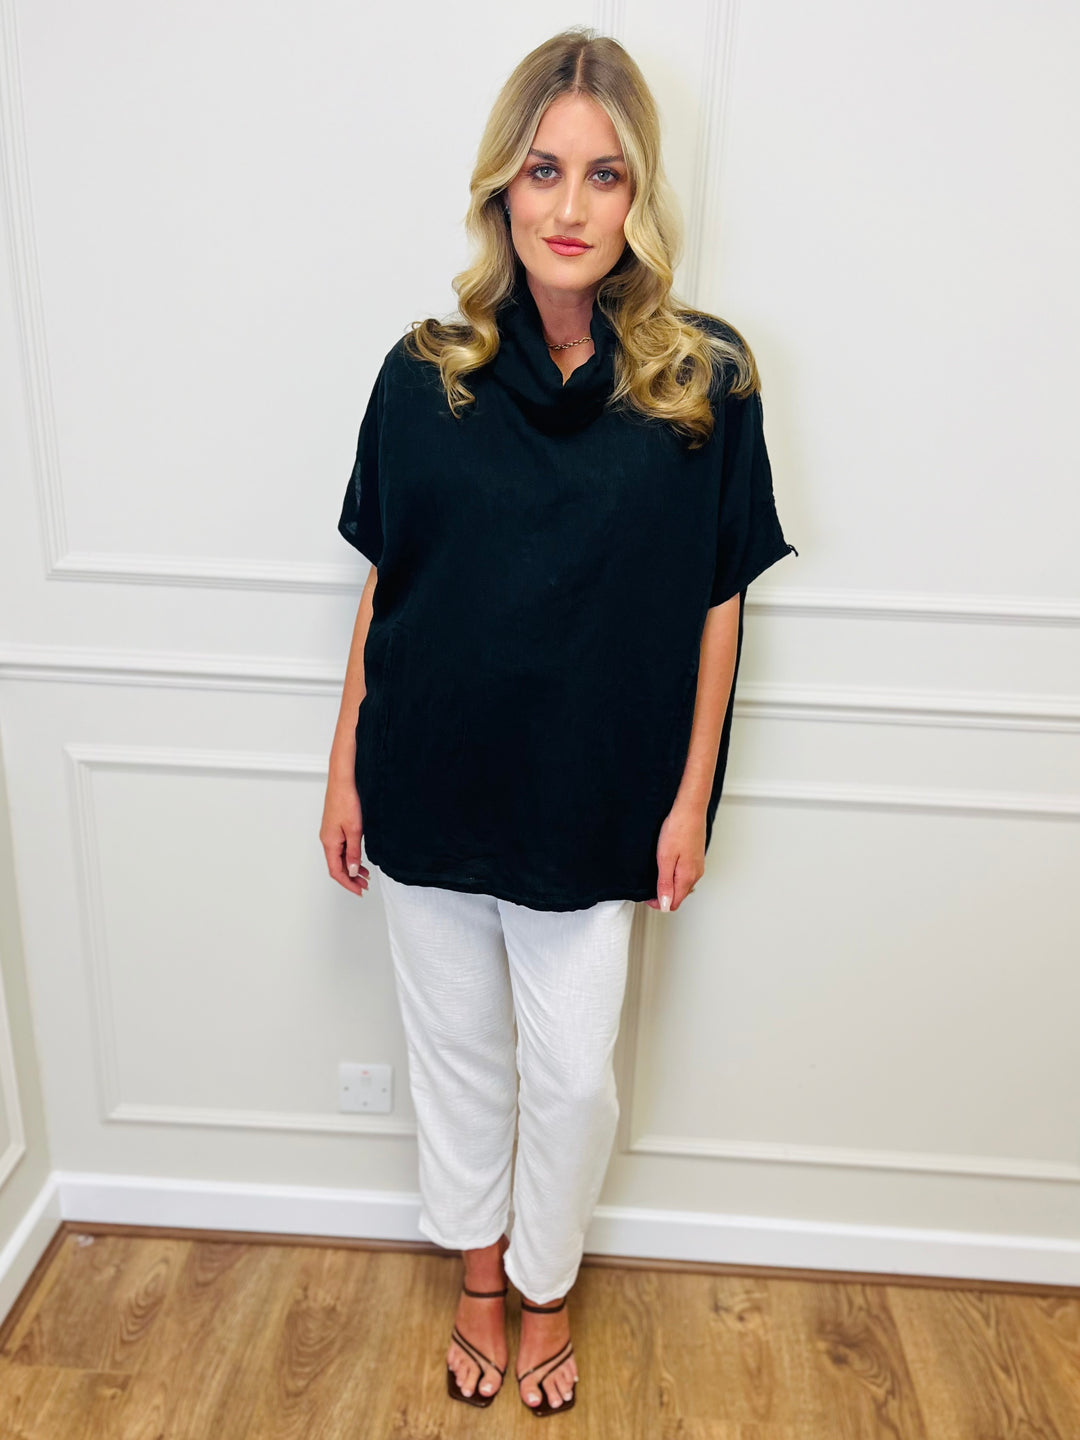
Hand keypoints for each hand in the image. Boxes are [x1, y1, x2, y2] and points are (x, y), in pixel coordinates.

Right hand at [320, 775, 369, 895]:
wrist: (342, 782)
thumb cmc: (346, 801)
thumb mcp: (354, 830)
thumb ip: (353, 852)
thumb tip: (352, 871)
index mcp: (329, 843)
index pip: (336, 871)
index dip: (347, 883)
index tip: (359, 890)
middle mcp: (327, 840)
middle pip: (337, 866)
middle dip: (351, 879)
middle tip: (364, 886)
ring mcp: (330, 834)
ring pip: (339, 858)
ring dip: (351, 868)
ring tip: (365, 876)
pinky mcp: (335, 828)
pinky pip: (341, 848)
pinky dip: (350, 857)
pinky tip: (359, 859)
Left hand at [647, 802, 704, 911]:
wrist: (690, 809)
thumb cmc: (678, 829)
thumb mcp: (665, 859)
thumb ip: (665, 884)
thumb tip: (664, 905)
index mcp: (687, 877)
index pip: (673, 903)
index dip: (658, 903)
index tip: (646, 895)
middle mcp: (695, 874)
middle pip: (678, 896)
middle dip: (663, 895)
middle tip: (648, 885)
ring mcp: (697, 866)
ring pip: (682, 885)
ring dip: (669, 885)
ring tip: (656, 873)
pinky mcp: (696, 858)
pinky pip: (685, 874)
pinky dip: (674, 875)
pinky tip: (667, 864)